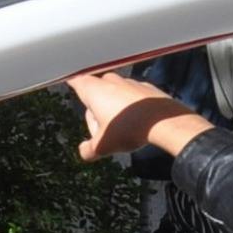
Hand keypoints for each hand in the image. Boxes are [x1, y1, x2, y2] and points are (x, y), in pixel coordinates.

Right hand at [67, 69, 210, 165]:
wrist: (163, 121)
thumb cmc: (128, 128)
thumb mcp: (103, 146)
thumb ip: (88, 149)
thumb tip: (84, 152)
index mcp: (93, 90)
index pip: (76, 81)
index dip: (72, 84)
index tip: (70, 84)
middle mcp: (110, 81)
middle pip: (95, 91)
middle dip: (95, 107)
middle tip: (102, 129)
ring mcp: (129, 82)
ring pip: (114, 92)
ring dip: (114, 105)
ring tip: (121, 126)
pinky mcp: (146, 87)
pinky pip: (133, 95)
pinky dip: (132, 104)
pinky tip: (137, 120)